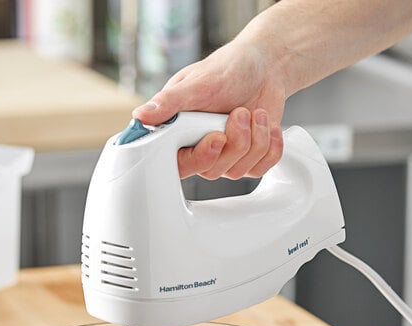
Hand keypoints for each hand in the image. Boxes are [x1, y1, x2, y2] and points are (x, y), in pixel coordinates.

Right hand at [132, 43, 285, 179]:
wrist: (264, 67)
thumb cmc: (228, 69)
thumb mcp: (197, 82)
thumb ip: (170, 103)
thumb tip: (141, 117)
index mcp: (179, 132)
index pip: (179, 164)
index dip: (198, 158)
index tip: (216, 138)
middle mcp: (200, 148)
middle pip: (212, 171)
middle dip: (234, 142)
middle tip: (240, 113)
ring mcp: (225, 157)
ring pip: (238, 171)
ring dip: (254, 140)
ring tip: (255, 113)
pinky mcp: (249, 160)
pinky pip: (260, 168)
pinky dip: (270, 147)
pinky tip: (267, 126)